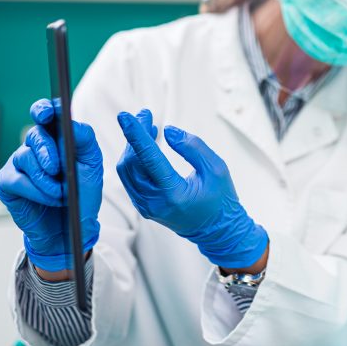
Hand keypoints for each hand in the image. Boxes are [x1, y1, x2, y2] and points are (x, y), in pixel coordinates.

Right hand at [0, 99, 102, 272]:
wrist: (73, 225)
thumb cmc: (82, 193)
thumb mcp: (91, 164)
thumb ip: (84, 139)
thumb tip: (71, 123)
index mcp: (56, 137)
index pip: (46, 113)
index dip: (44, 109)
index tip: (49, 113)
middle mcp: (35, 146)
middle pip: (35, 134)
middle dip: (47, 151)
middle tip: (57, 168)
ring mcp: (18, 163)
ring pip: (26, 158)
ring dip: (47, 179)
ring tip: (61, 193)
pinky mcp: (7, 181)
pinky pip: (18, 180)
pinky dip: (37, 191)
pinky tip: (50, 199)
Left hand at [115, 109, 267, 269]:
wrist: (218, 232)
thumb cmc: (221, 199)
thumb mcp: (217, 169)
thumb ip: (193, 147)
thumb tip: (167, 130)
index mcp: (174, 194)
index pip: (149, 159)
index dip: (136, 135)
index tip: (125, 116)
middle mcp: (155, 203)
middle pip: (133, 162)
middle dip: (136, 135)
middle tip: (145, 114)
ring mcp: (147, 207)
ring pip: (127, 170)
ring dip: (133, 146)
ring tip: (147, 127)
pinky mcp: (144, 207)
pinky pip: (130, 179)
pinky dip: (135, 159)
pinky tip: (146, 147)